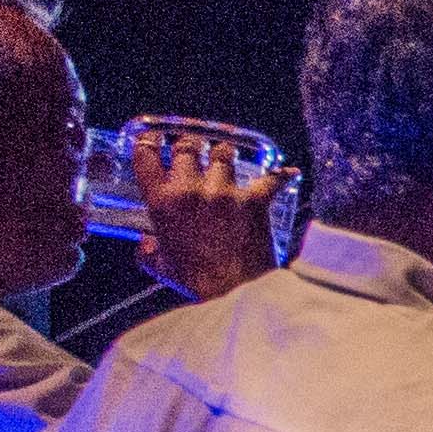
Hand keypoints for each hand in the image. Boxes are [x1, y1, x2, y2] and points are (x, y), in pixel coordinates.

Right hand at [131, 124, 282, 301]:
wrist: (235, 294)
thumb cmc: (196, 282)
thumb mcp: (162, 267)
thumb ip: (147, 251)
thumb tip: (145, 243)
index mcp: (163, 204)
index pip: (146, 157)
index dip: (148, 142)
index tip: (153, 138)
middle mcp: (191, 190)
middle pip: (187, 147)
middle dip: (190, 146)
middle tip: (193, 149)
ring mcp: (224, 192)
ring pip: (223, 154)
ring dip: (225, 155)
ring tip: (227, 159)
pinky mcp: (254, 199)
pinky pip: (271, 177)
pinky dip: (280, 174)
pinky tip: (287, 172)